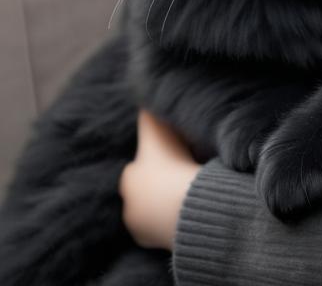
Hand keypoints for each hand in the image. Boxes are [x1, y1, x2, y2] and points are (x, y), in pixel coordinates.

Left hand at [119, 109, 201, 250]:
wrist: (185, 202)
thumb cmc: (174, 162)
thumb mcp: (161, 129)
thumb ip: (152, 112)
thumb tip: (143, 88)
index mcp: (129, 175)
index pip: (141, 165)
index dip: (158, 158)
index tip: (174, 155)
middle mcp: (128, 202)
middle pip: (146, 187)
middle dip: (160, 181)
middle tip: (183, 172)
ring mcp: (138, 224)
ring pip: (153, 208)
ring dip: (166, 201)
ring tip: (188, 190)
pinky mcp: (151, 240)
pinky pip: (162, 226)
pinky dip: (172, 218)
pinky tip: (188, 208)